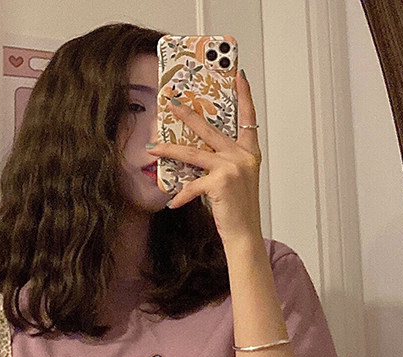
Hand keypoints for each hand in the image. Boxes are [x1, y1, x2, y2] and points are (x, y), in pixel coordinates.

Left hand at [147, 69, 262, 244]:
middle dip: (189, 116)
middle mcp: (242, 156)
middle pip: (211, 129)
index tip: (239, 75)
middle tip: (173, 104)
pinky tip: (173, 203)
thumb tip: (196, 153)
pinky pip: (192, 185)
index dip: (245, 95)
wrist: (245, 234)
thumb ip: (221, 163)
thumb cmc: (238, 210)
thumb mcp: (234, 181)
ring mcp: (232, 167)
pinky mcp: (220, 182)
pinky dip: (181, 195)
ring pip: (194, 153)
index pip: (248, 118)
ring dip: (170, 150)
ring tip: (154, 147)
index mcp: (249, 153)